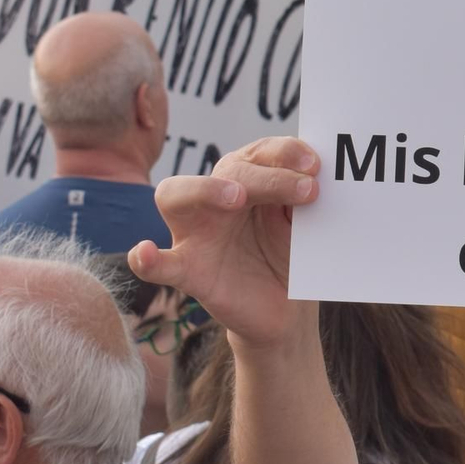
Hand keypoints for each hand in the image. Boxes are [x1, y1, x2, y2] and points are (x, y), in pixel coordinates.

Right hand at [129, 136, 318, 348]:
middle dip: (268, 176)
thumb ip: (305, 200)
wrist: (286, 310)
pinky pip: (160, 265)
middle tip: (308, 189)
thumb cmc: (288, 255)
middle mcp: (216, 199)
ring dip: (205, 189)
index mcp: (247, 180)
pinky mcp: (189, 271)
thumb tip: (319, 176)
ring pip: (175, 196)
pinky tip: (144, 253)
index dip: (286, 153)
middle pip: (228, 169)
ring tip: (236, 197)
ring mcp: (197, 233)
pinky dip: (147, 259)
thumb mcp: (303, 225)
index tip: (316, 166)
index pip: (260, 153)